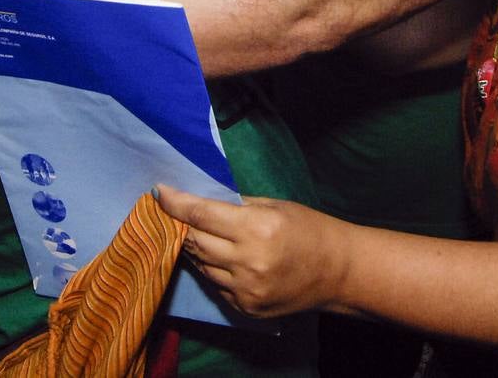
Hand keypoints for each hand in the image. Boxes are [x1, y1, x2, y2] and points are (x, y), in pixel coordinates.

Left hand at [155, 185, 348, 318]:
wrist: (337, 271)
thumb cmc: (309, 229)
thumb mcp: (275, 206)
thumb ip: (238, 205)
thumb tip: (202, 200)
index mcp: (256, 228)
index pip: (201, 215)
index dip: (176, 202)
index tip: (159, 191)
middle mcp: (247, 261)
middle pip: (195, 241)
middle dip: (181, 225)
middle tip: (174, 212)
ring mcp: (245, 289)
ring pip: (201, 265)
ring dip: (195, 247)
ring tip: (196, 233)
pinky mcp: (245, 307)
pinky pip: (216, 285)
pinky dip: (213, 269)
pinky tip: (222, 258)